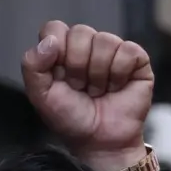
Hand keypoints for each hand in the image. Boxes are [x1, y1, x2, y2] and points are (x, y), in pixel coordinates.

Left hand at [23, 20, 154, 170]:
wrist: (100, 142)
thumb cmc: (71, 119)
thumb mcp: (41, 95)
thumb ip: (33, 65)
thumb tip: (50, 41)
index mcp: (61, 50)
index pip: (55, 28)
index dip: (57, 50)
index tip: (59, 76)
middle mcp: (87, 46)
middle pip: (81, 32)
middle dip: (78, 66)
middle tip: (80, 88)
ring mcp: (113, 51)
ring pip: (106, 40)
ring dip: (99, 74)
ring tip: (98, 91)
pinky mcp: (137, 60)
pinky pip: (128, 50)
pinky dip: (119, 74)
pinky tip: (116, 88)